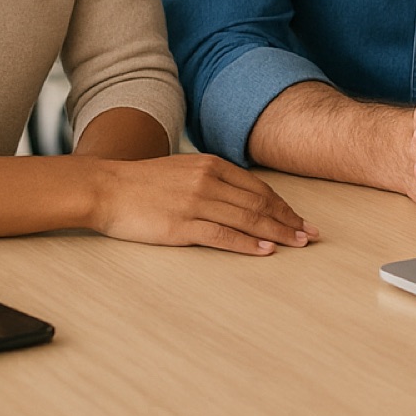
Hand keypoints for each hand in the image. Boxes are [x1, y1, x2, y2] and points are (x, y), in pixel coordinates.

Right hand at [87, 153, 315, 255]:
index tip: (300, 218)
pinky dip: (247, 244)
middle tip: (311, 234)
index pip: (258, 187)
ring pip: (248, 219)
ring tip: (297, 244)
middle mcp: (208, 181)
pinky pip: (223, 236)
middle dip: (289, 220)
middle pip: (259, 203)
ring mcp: (196, 203)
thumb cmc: (142, 183)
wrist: (105, 188)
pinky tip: (265, 250)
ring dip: (277, 233)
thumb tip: (241, 197)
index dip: (283, 205)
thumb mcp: (183, 169)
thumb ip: (211, 178)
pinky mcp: (182, 225)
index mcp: (211, 165)